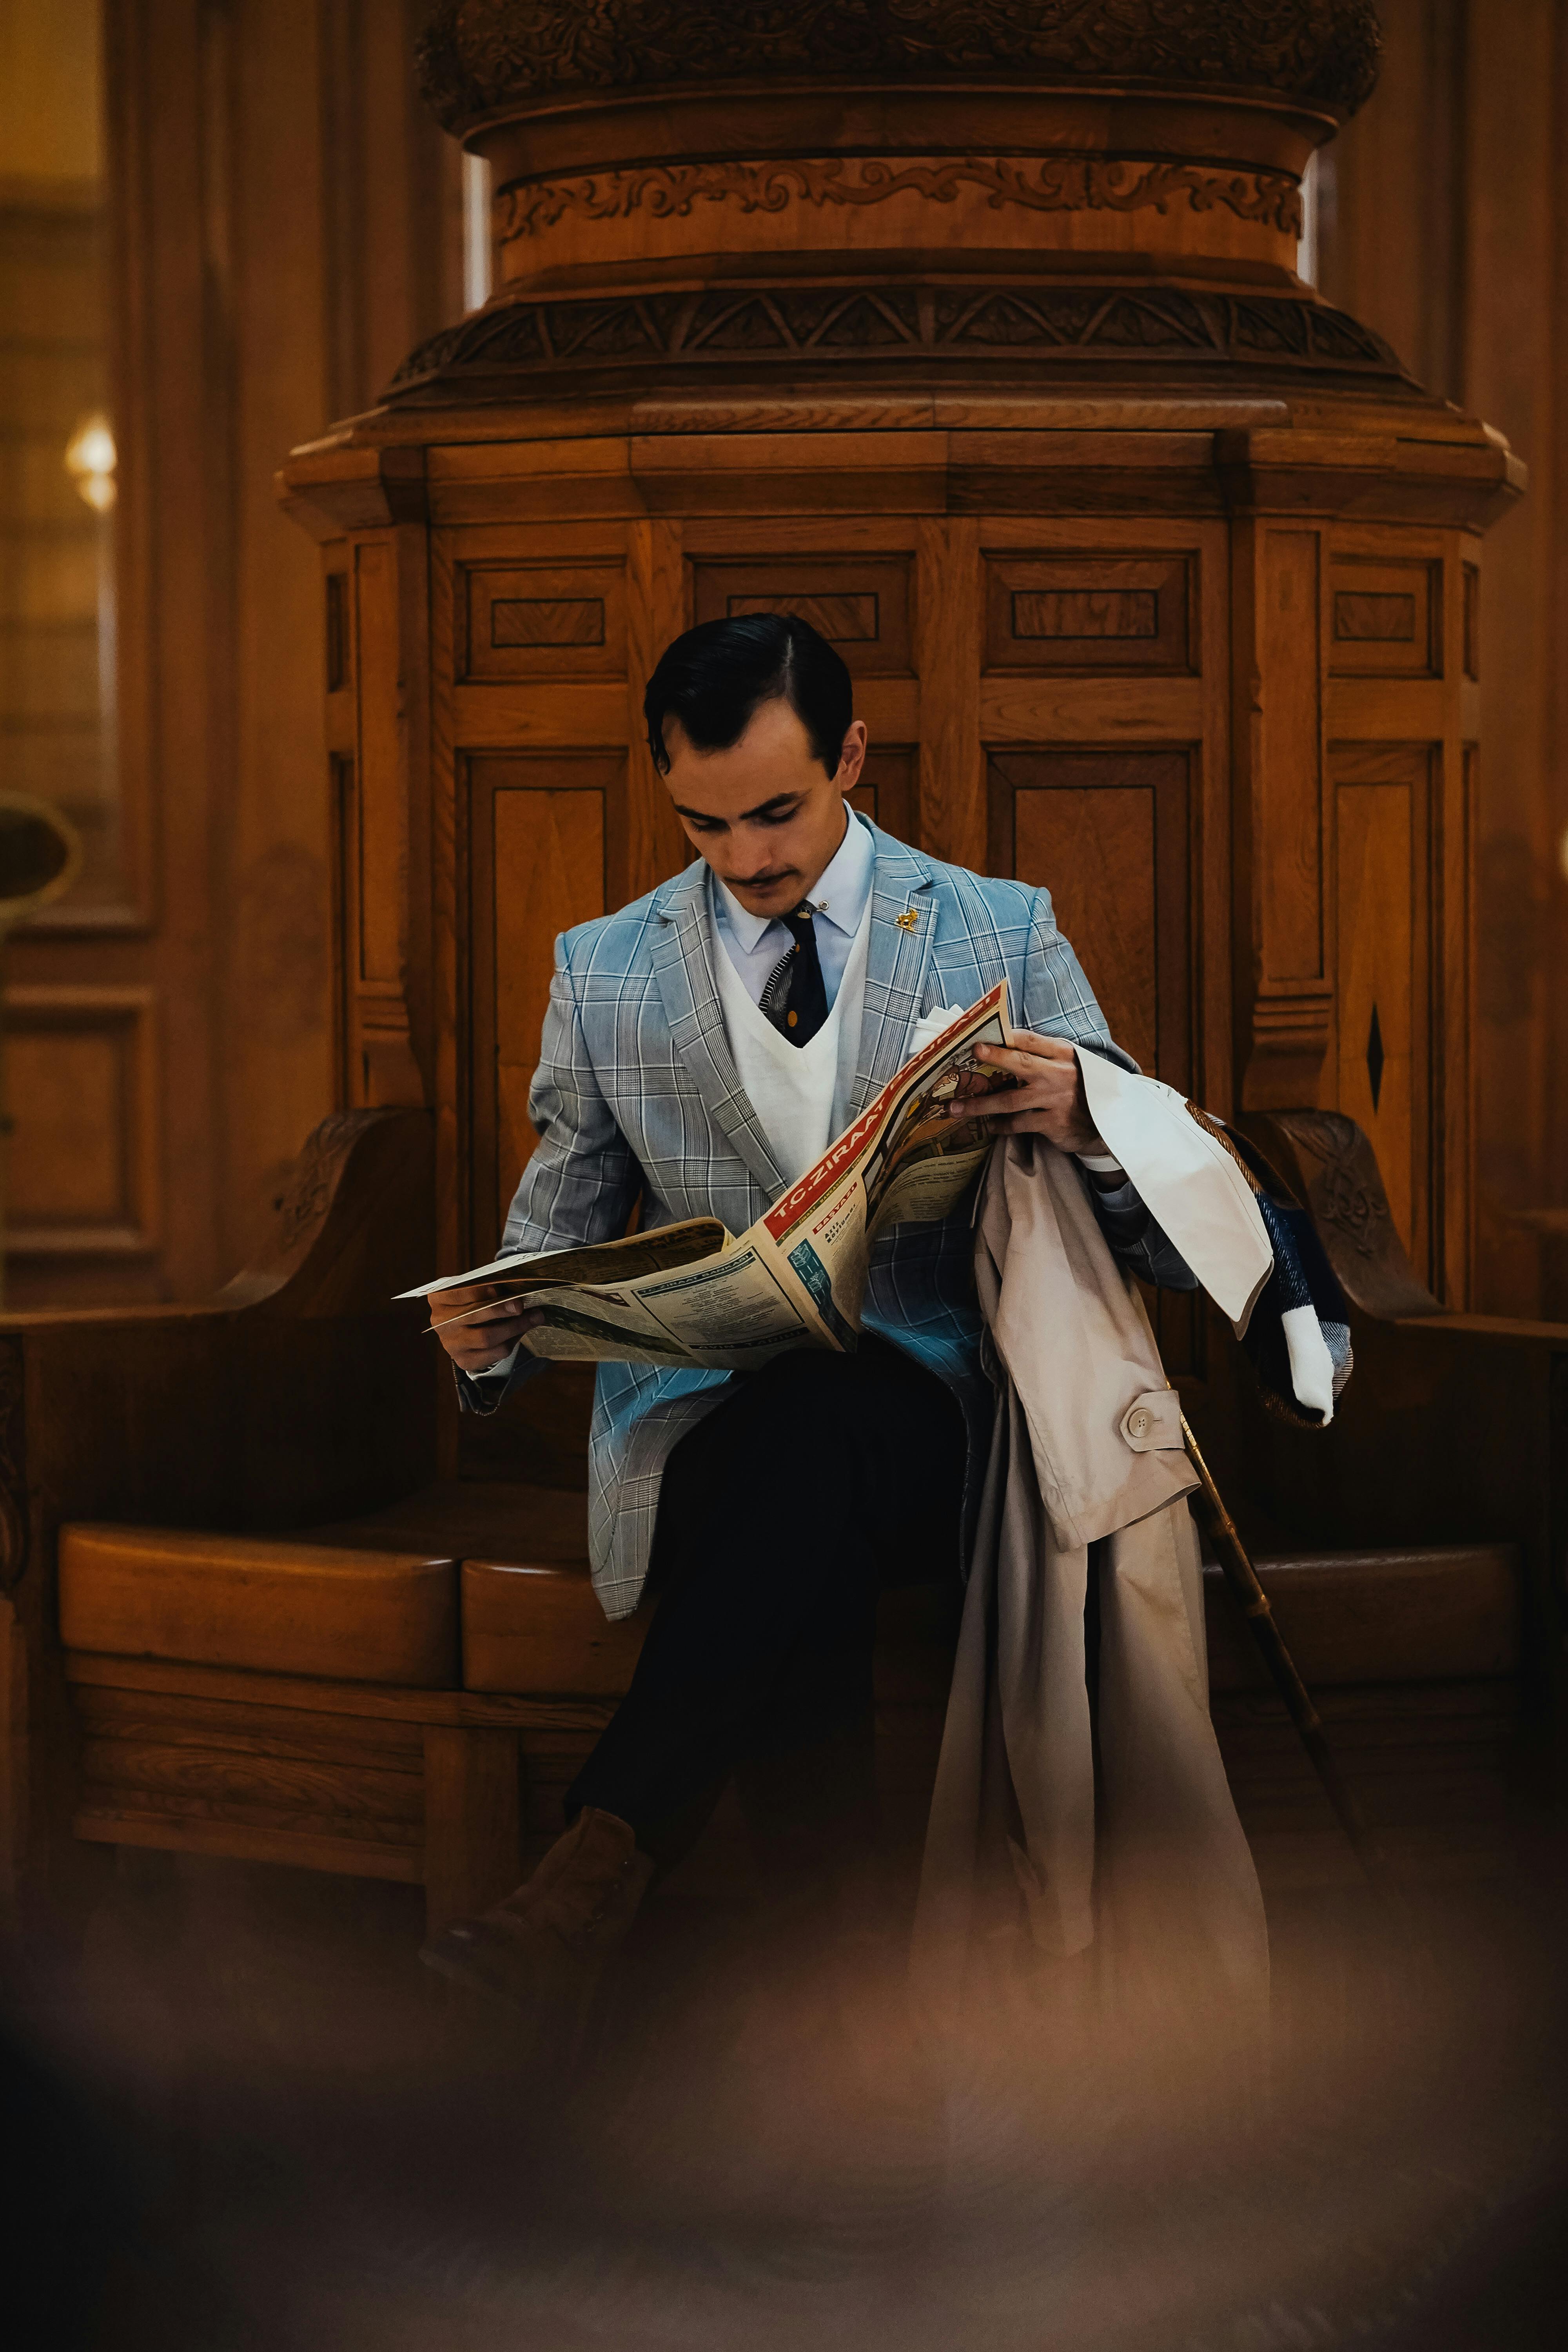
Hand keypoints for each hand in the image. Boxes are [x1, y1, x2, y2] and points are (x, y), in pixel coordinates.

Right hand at [428, 1283, 544, 1372]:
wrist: (464, 1327)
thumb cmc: (472, 1300)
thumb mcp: (474, 1288)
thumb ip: (488, 1286)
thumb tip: (518, 1288)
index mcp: (438, 1299)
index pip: (458, 1293)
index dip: (479, 1291)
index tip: (499, 1288)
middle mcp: (440, 1323)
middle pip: (474, 1316)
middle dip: (502, 1310)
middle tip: (522, 1305)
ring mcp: (451, 1344)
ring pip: (487, 1338)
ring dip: (515, 1327)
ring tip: (535, 1317)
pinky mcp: (464, 1361)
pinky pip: (494, 1354)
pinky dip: (512, 1341)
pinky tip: (522, 1331)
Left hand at [948, 1031, 1103, 1155]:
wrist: (1109, 1122)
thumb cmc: (1079, 1088)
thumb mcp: (1068, 1064)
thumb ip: (1042, 1055)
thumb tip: (1002, 1043)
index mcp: (1062, 1054)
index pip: (1029, 1039)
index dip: (1004, 1036)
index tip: (979, 1036)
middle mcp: (1058, 1074)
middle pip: (1020, 1063)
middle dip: (994, 1057)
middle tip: (971, 1054)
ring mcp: (1056, 1100)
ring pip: (1011, 1100)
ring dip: (980, 1105)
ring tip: (956, 1108)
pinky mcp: (1054, 1123)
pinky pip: (1019, 1124)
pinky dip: (1000, 1125)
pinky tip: (988, 1126)